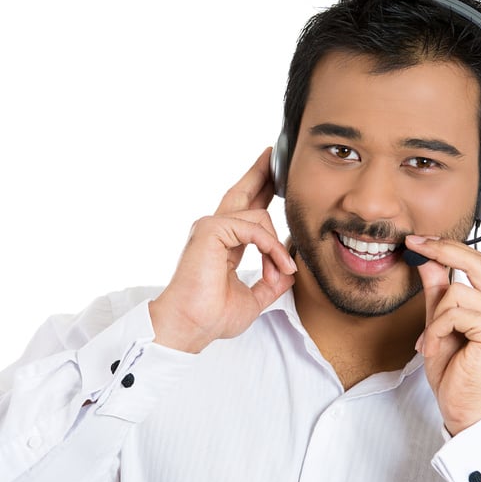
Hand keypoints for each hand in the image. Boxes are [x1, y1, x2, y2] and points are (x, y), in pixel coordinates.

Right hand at [150, 148, 296, 352]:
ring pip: (259, 215)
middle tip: (274, 154)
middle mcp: (214, 231)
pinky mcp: (210, 230)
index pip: (245, 211)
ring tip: (281, 272)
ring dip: (277, 246)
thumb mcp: (254, 298)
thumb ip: (271, 281)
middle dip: (261, 173)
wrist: (190, 326)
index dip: (260, 192)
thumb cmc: (211, 317)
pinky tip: (277, 267)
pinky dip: (270, 247)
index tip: (275, 179)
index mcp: (222, 244)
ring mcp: (210, 227)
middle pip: (242, 192)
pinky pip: (254, 228)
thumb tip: (290, 269)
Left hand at [406, 235, 480, 435]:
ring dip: (435, 317)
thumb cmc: (457, 373)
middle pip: (477, 261)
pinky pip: (454, 312)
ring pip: (456, 291)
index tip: (419, 241)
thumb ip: (437, 291)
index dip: (449, 247)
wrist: (466, 410)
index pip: (480, 262)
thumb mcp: (440, 323)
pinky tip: (437, 348)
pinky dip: (437, 329)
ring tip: (434, 341)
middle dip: (442, 251)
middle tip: (414, 246)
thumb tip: (426, 259)